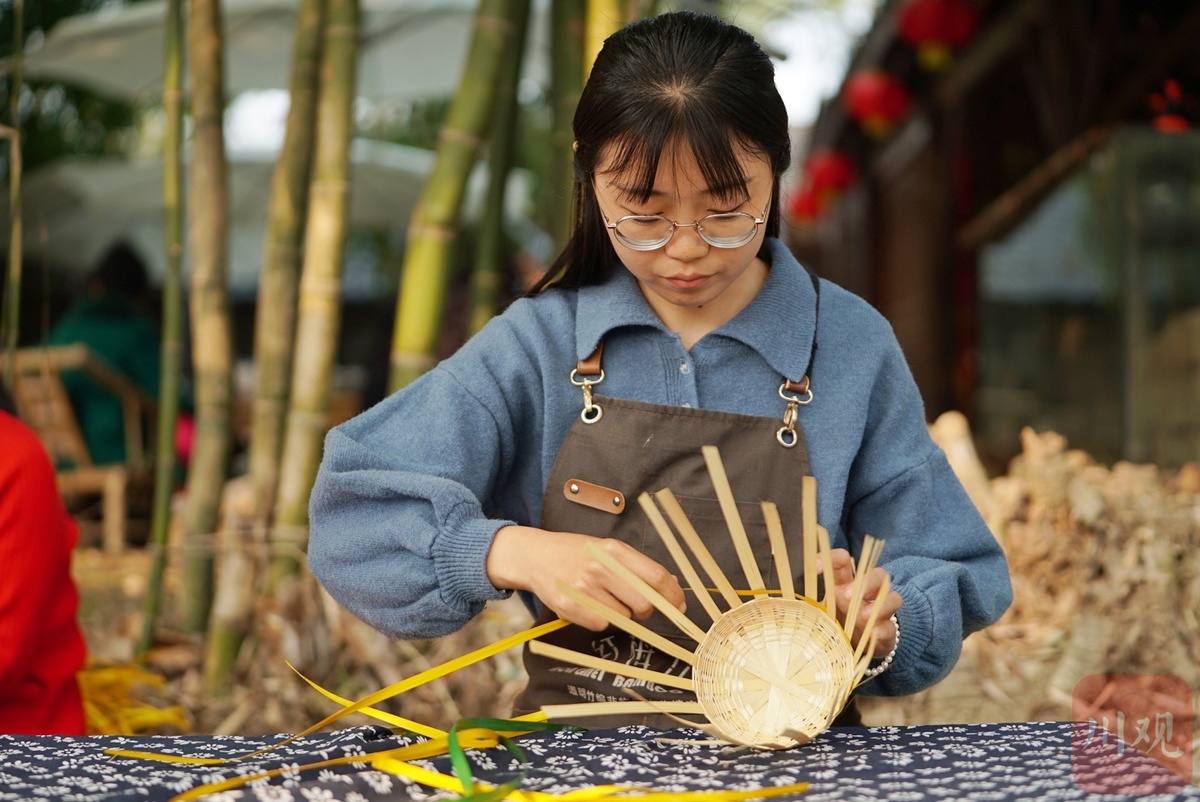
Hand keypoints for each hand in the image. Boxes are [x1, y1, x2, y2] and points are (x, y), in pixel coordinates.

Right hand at [486, 525, 685, 630]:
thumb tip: (671, 586)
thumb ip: (636, 566)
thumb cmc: (576, 553)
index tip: (680, 606)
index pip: (656, 577)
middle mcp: (600, 568)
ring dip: (622, 614)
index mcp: (614, 550)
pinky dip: (601, 620)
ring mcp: (584, 588)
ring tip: (604, 598)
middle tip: (638, 606)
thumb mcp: (607, 549)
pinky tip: (590, 605)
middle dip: (647, 610)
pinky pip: (601, 624)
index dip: (673, 595)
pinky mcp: (570, 607)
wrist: (535, 556)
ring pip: (624, 617)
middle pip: (644, 603)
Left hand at [813, 548, 901, 657]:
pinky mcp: (887, 632)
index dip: (831, 558)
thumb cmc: (831, 622)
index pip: (843, 561)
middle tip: (846, 596)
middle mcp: (865, 594)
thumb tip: (778, 593)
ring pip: (892, 598)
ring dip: (879, 605)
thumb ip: (805, 601)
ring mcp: (879, 612)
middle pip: (876, 575)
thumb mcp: (817, 610)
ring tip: (863, 616)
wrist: (851, 647)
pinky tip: (874, 634)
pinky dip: (883, 630)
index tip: (814, 567)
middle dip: (864, 583)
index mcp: (844, 583)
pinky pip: (891, 628)